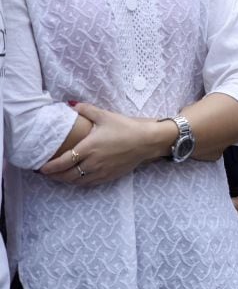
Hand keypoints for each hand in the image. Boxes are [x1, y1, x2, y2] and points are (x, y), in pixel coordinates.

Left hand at [39, 103, 168, 185]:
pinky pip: (89, 183)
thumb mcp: (105, 116)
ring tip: (59, 177)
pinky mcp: (110, 175)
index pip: (62, 162)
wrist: (147, 140)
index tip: (40, 168)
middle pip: (67, 175)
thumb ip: (87, 110)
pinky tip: (77, 179)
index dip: (49, 167)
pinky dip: (79, 182)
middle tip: (47, 173)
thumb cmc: (126, 127)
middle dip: (54, 176)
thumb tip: (71, 105)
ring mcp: (101, 171)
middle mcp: (92, 163)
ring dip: (66, 181)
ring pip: (77, 181)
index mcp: (88, 148)